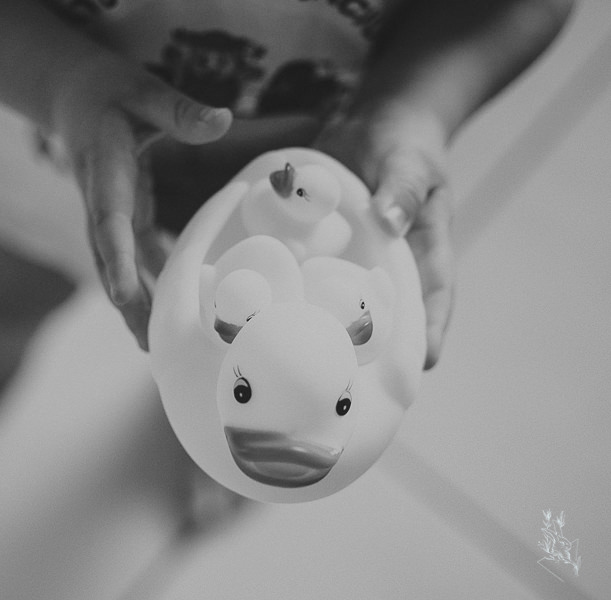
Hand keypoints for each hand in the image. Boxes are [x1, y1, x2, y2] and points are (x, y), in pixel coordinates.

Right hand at [52, 54, 232, 349]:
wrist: (73, 93)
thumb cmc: (107, 88)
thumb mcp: (142, 90)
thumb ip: (178, 110)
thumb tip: (224, 121)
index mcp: (104, 172)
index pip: (107, 220)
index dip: (114, 259)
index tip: (120, 296)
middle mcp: (101, 200)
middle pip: (109, 260)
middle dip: (126, 303)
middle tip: (147, 346)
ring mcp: (110, 211)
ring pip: (119, 265)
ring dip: (136, 302)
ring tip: (155, 345)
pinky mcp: (124, 211)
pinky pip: (135, 252)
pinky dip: (151, 278)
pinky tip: (173, 302)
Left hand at [315, 104, 454, 368]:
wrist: (373, 123)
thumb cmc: (405, 144)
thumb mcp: (410, 160)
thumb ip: (402, 188)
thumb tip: (390, 221)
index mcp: (424, 253)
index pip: (433, 302)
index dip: (428, 336)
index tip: (420, 370)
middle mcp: (389, 268)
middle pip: (388, 320)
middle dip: (372, 353)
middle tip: (349, 382)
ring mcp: (355, 264)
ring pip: (345, 308)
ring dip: (326, 331)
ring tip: (303, 362)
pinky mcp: (325, 253)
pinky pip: (310, 280)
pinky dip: (295, 295)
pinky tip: (269, 314)